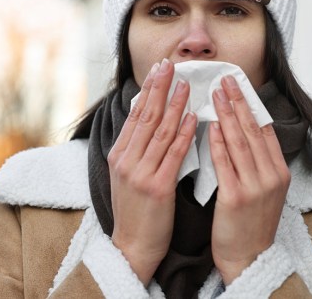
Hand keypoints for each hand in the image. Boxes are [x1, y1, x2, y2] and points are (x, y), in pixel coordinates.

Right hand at [107, 59, 196, 284]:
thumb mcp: (126, 175)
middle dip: (158, 88)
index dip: (148, 90)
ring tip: (185, 85)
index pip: (135, 115)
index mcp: (119, 155)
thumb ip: (136, 148)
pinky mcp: (157, 187)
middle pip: (145, 116)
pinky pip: (173, 154)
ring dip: (174, 105)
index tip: (158, 70)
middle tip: (170, 65)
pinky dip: (183, 133)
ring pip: (160, 131)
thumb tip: (147, 119)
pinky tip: (192, 118)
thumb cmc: (135, 210)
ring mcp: (140, 173)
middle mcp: (126, 160)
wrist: (132, 246)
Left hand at [209, 75, 290, 284]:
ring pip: (240, 141)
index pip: (266, 130)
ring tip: (215, 94)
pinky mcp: (235, 198)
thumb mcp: (266, 192)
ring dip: (227, 114)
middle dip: (238, 101)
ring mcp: (255, 187)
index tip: (240, 85)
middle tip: (225, 79)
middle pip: (253, 130)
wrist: (249, 259)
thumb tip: (244, 133)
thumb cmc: (251, 224)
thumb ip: (258, 164)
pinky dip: (218, 141)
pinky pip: (225, 163)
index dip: (252, 105)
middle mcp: (271, 176)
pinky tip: (210, 125)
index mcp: (279, 173)